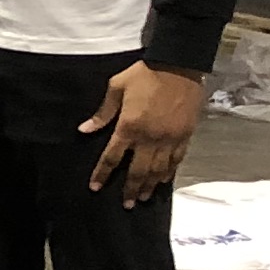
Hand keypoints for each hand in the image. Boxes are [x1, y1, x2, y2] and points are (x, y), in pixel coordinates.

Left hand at [82, 59, 205, 203]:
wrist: (178, 64)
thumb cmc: (143, 74)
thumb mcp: (116, 87)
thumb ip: (102, 112)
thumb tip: (84, 130)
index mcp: (129, 127)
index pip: (112, 157)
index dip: (102, 173)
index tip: (95, 187)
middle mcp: (149, 138)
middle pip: (138, 170)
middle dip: (130, 188)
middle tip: (126, 204)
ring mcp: (169, 138)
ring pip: (159, 169)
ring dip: (150, 185)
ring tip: (143, 197)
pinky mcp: (185, 135)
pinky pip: (177, 159)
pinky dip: (170, 172)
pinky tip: (164, 181)